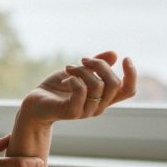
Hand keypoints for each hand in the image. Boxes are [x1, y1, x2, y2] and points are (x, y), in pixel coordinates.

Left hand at [19, 51, 136, 125]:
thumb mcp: (79, 72)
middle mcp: (98, 106)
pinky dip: (74, 79)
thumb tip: (114, 54)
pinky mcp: (71, 112)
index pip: (128, 90)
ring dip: (82, 70)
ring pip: (97, 85)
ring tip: (69, 68)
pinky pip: (81, 91)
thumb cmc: (57, 89)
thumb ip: (96, 66)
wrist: (35, 104)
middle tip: (83, 60)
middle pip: (115, 84)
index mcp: (103, 98)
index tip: (125, 58)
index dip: (132, 74)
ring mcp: (86, 111)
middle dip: (101, 65)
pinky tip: (65, 79)